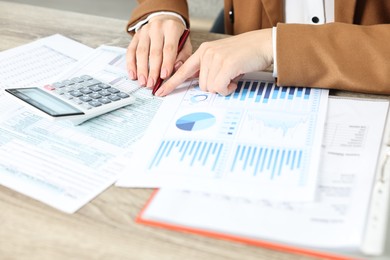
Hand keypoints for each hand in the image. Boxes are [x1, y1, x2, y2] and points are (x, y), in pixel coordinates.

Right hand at [126, 15, 191, 88]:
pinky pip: (131, 51)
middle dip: (153, 70)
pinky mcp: (135, 36)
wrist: (164, 20)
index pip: (169, 48)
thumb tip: (175, 68)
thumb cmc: (177, 36)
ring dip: (141, 69)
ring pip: (141, 52)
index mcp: (172, 28)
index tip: (164, 76)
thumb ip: (183, 56)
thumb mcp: (186, 43)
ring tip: (143, 82)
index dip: (166, 63)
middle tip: (152, 84)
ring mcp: (144, 31)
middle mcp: (157, 27)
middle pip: (154, 52)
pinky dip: (131, 64)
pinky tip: (133, 75)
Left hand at [155, 28, 272, 95]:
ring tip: (233, 76)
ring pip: (210, 88)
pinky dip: (228, 89)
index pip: (183, 70)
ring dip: (223, 87)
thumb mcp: (222, 58)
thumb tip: (203, 85)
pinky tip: (235, 80)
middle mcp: (207, 53)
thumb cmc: (245, 54)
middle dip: (215, 86)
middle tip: (228, 78)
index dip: (171, 83)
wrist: (263, 44)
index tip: (160, 91)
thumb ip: (209, 69)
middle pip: (201, 85)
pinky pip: (219, 88)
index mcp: (204, 51)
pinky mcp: (226, 64)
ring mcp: (215, 58)